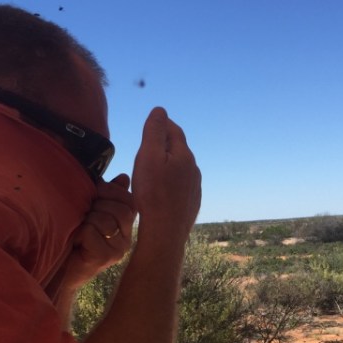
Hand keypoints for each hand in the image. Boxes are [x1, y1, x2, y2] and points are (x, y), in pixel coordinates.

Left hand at [60, 173, 135, 290]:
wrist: (60, 272)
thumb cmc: (74, 239)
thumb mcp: (90, 213)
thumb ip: (107, 196)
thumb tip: (123, 178)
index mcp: (126, 227)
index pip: (130, 201)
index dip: (112, 191)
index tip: (95, 192)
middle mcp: (126, 240)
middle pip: (120, 210)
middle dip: (98, 205)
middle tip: (84, 214)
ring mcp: (117, 250)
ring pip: (105, 220)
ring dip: (87, 220)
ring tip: (79, 229)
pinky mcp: (104, 258)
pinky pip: (92, 232)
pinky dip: (80, 233)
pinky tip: (76, 241)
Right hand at [131, 107, 200, 244]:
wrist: (165, 232)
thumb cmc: (153, 194)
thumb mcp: (148, 157)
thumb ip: (154, 132)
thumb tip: (160, 110)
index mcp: (183, 155)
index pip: (173, 130)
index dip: (161, 124)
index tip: (150, 123)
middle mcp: (194, 169)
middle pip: (178, 149)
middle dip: (164, 143)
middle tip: (149, 143)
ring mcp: (195, 187)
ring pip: (181, 168)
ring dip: (169, 163)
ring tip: (154, 167)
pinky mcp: (191, 203)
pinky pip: (181, 186)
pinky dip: (171, 181)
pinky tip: (163, 189)